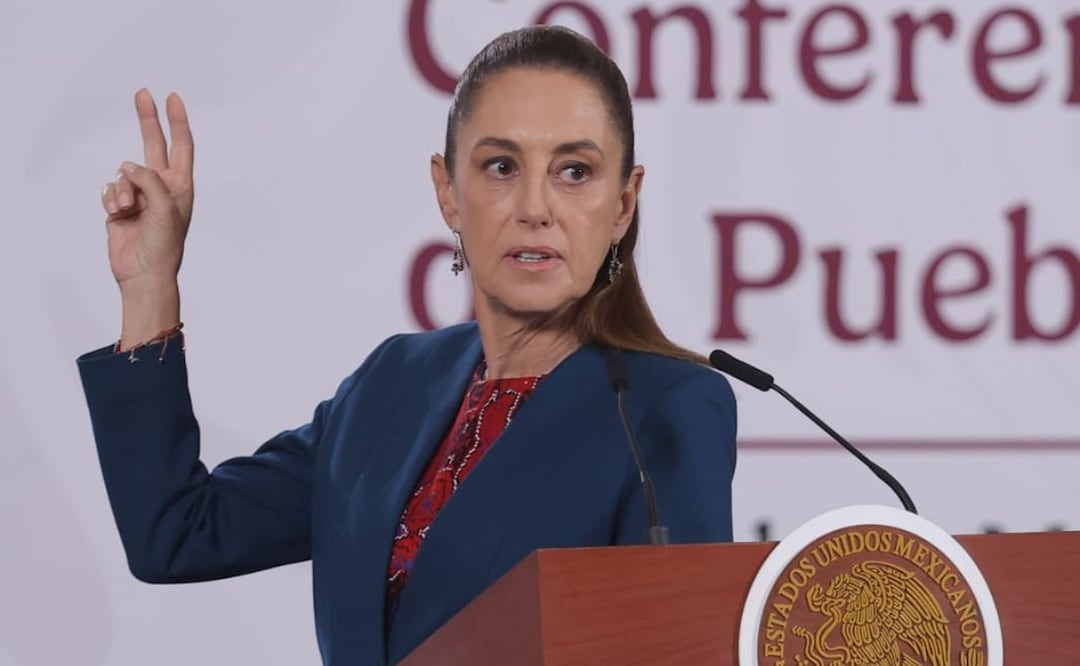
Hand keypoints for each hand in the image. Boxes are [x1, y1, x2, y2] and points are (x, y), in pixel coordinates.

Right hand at [101, 89, 193, 289]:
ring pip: (123, 174)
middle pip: (153, 145)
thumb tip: (127, 167)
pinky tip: (118, 215)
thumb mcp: (165, 209)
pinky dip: (111, 200)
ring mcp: (140, 196)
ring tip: (129, 210)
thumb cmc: (164, 246)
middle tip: (142, 93)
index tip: (173, 98)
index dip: (177, 122)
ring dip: (122, 190)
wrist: (144, 274)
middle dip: (147, 121)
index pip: (181, 146)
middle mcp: (161, 187)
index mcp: (180, 186)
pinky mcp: (120, 207)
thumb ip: (149, 181)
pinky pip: (109, 190)